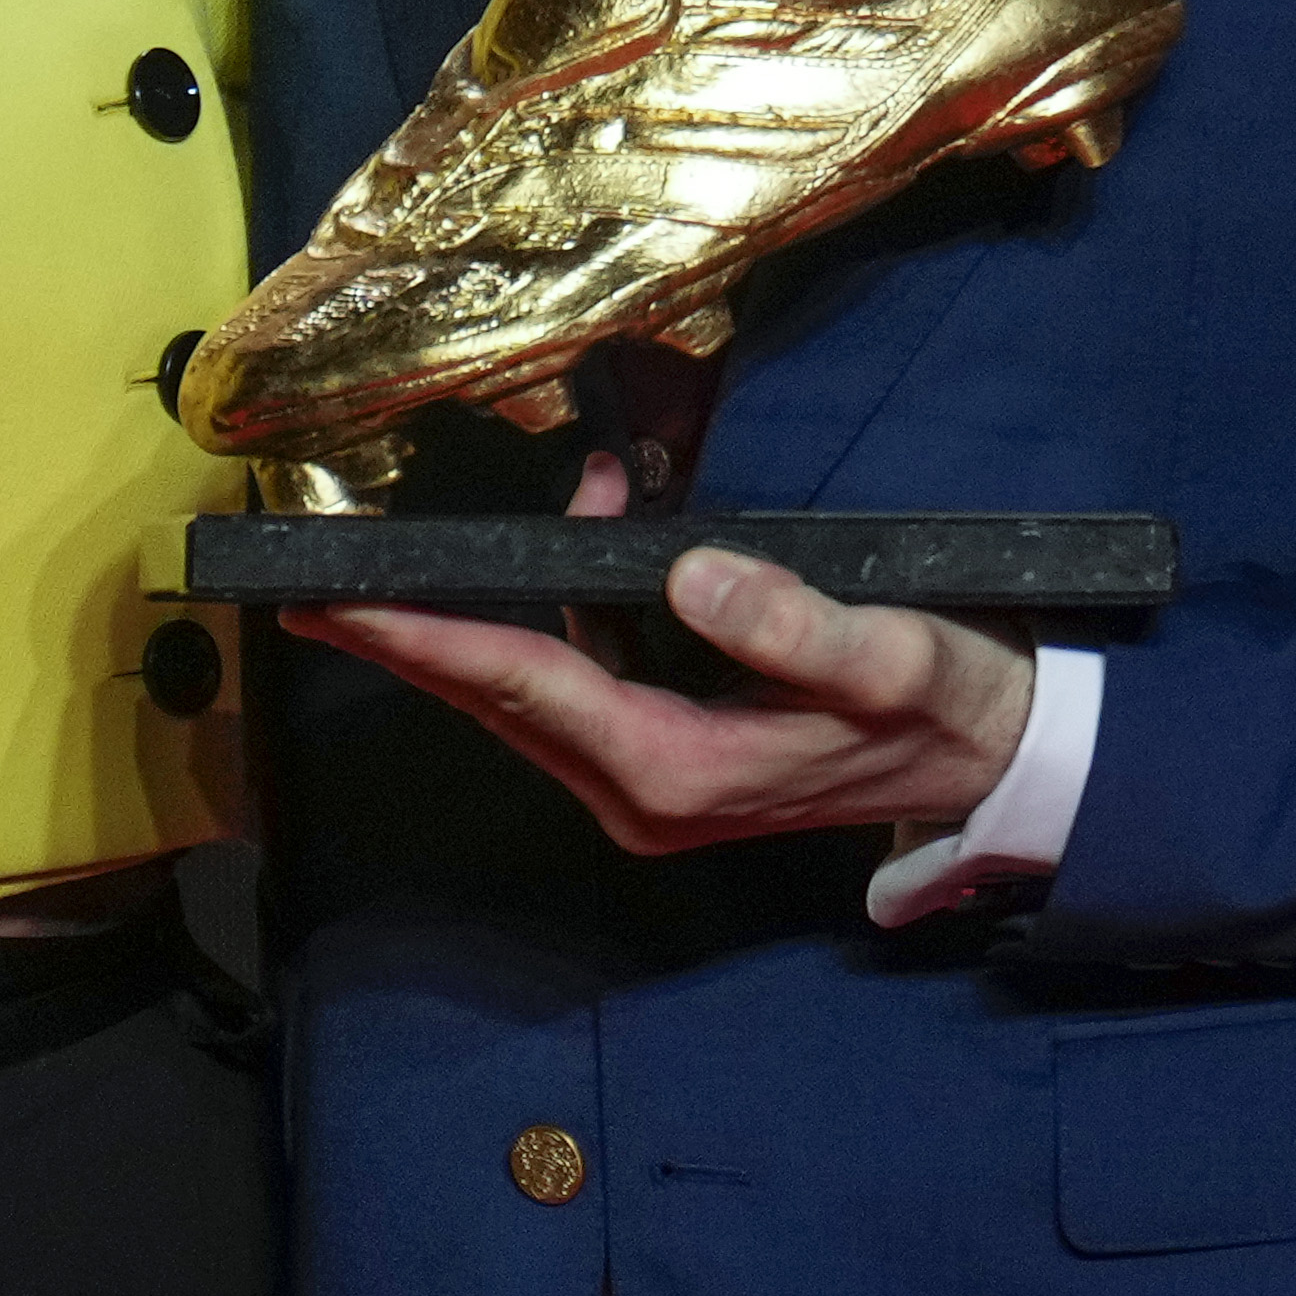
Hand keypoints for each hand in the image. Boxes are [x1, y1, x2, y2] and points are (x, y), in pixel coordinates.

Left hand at [299, 453, 1036, 855]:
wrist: (989, 764)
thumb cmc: (946, 706)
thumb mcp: (890, 658)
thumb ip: (792, 623)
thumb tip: (686, 572)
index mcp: (676, 771)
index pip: (521, 689)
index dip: (420, 638)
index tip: (331, 603)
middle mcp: (638, 791)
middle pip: (491, 698)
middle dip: (403, 633)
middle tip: (306, 579)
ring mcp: (643, 781)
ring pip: (524, 689)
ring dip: (494, 605)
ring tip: (531, 504)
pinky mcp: (657, 755)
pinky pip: (573, 679)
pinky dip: (560, 611)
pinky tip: (606, 529)